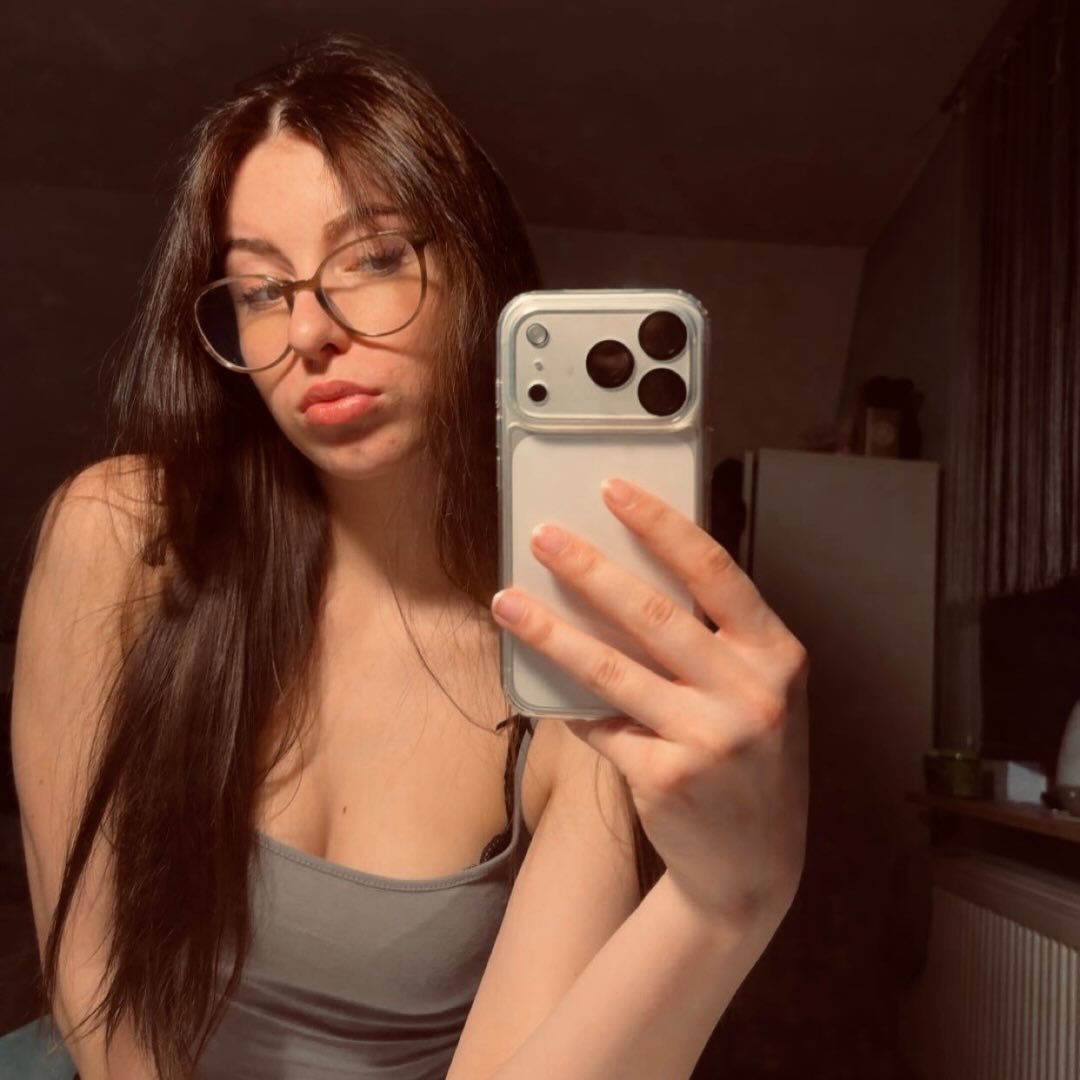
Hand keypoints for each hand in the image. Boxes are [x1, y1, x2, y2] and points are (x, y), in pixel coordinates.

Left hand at [491, 477, 808, 933]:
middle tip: (543, 536)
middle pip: (654, 614)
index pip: (714, 571)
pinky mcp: (664, 776)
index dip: (660, 525)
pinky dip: (567, 700)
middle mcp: (749, 693)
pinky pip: (598, 723)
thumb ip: (715, 640)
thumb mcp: (756, 692)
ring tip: (508, 600)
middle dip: (589, 568)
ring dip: (551, 630)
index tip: (613, 490)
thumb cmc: (752, 763)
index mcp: (776, 655)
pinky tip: (537, 678)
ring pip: (611, 667)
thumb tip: (625, 578)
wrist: (754, 868)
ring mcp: (708, 739)